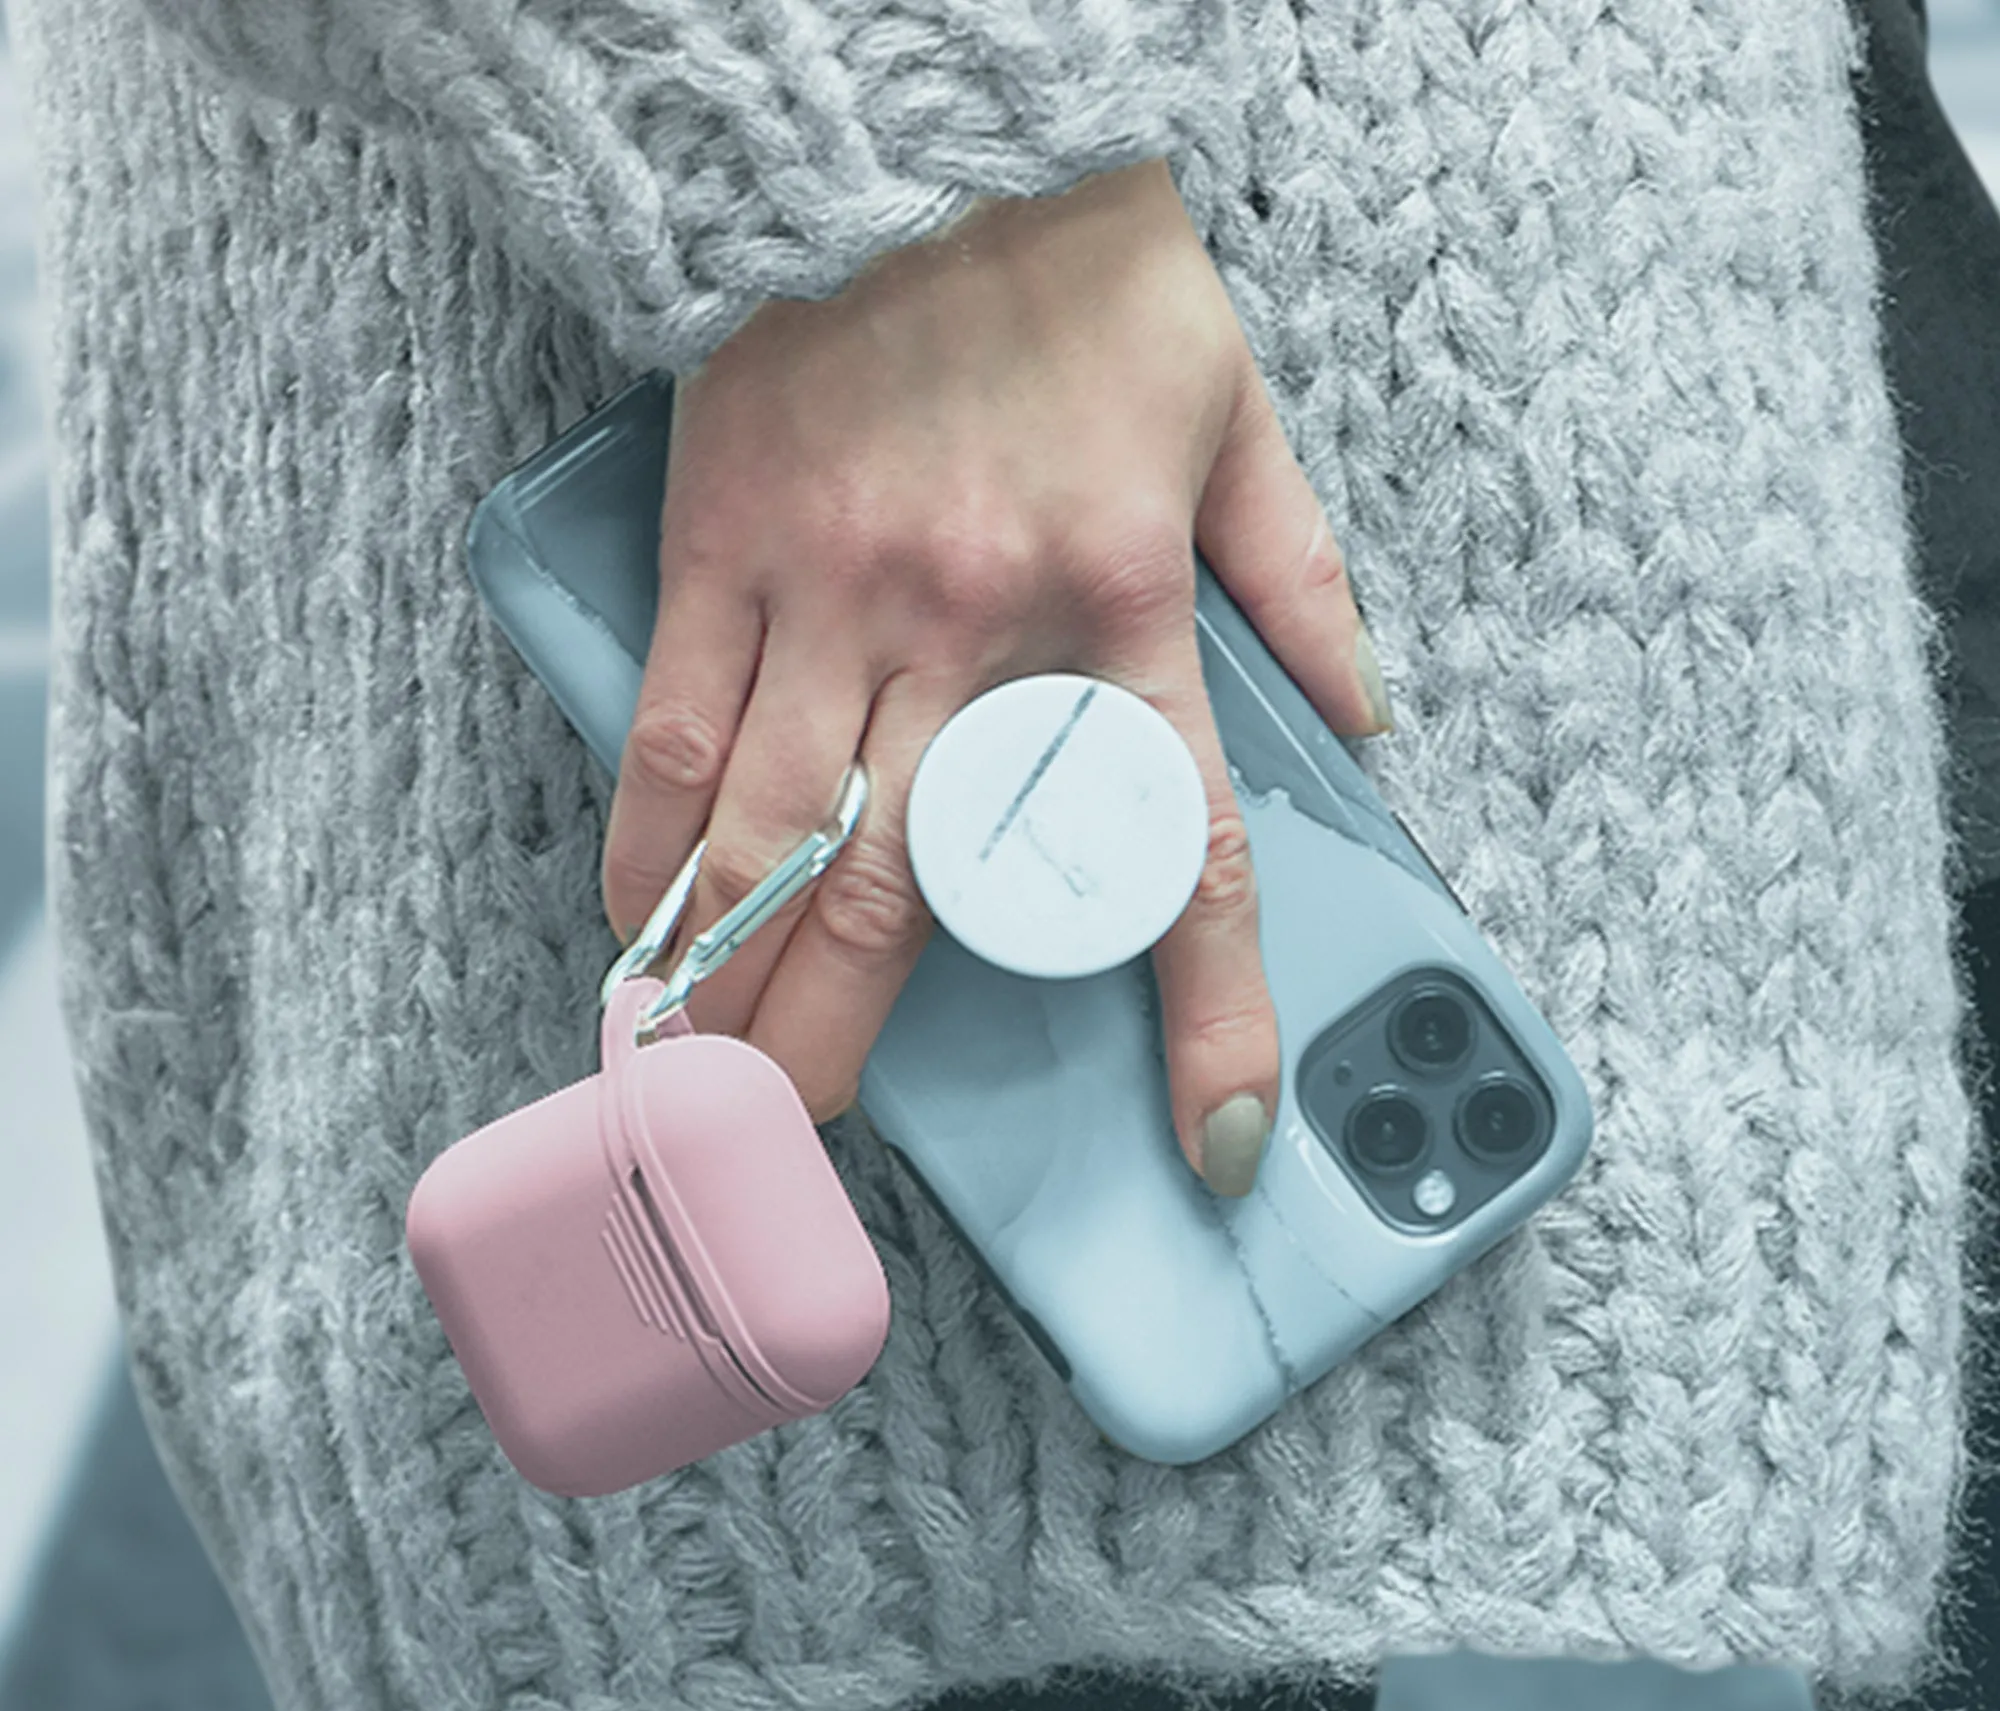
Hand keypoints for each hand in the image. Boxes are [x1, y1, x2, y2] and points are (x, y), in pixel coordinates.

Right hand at [601, 157, 1389, 1195]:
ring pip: (773, 836)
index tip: (1218, 1138)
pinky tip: (636, 931)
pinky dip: (653, 846)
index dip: (1210, 1012)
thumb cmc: (1087, 274)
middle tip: (809, 1151)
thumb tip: (1361, 724)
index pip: (1173, 847)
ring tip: (700, 1090)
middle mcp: (977, 626)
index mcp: (1127, 603)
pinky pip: (676, 730)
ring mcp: (835, 593)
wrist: (914, 124)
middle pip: (910, 890)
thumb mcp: (1240, 410)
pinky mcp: (724, 547)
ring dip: (731, 982)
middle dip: (848, 1044)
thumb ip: (1301, 578)